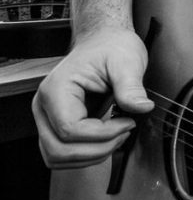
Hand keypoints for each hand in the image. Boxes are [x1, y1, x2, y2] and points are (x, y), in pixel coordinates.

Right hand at [32, 27, 152, 168]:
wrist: (104, 42)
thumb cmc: (111, 47)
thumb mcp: (126, 62)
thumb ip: (131, 87)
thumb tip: (142, 107)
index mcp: (56, 89)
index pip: (69, 130)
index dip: (102, 134)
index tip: (128, 122)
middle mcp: (44, 106)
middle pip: (59, 149)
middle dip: (97, 149)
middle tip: (124, 133)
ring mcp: (47, 117)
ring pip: (57, 157)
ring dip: (91, 156)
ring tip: (116, 136)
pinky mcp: (56, 125)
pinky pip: (63, 153)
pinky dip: (85, 155)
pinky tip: (106, 140)